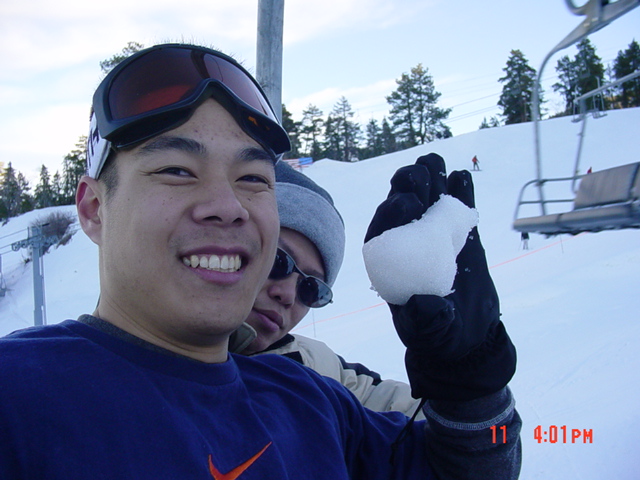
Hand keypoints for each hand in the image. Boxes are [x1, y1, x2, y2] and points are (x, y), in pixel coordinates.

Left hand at [365, 153, 515, 400]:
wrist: (469, 336)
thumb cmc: (439, 335)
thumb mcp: (430, 332)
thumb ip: (425, 320)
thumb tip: (423, 305)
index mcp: (391, 261)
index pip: (384, 229)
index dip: (391, 213)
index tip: (406, 205)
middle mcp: (409, 242)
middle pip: (403, 205)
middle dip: (409, 186)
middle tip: (424, 175)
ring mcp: (435, 234)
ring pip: (428, 200)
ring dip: (431, 179)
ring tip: (437, 164)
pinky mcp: (461, 235)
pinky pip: (459, 208)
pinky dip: (461, 192)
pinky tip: (462, 177)